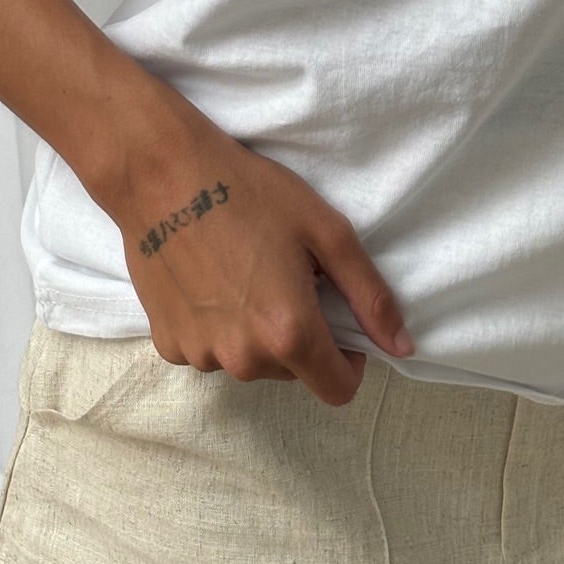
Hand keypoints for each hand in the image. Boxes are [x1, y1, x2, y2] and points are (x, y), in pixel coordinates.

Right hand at [98, 93, 415, 407]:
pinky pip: (210, 350)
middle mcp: (243, 358)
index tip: (339, 323)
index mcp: (288, 333)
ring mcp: (201, 355)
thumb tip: (402, 346)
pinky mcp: (167, 345)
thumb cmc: (249, 193)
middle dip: (299, 337)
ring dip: (257, 333)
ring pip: (250, 363)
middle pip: (293, 372)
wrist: (160, 174)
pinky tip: (209, 281)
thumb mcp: (326, 232)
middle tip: (286, 278)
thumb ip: (370, 295)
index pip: (338, 389)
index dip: (350, 361)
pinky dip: (218, 328)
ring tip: (244, 274)